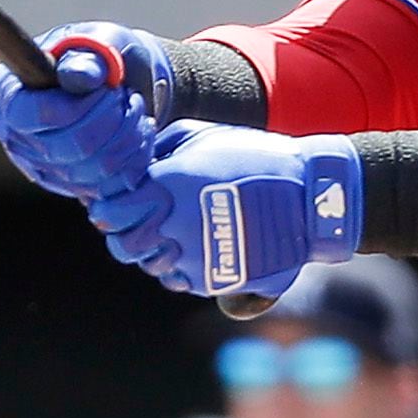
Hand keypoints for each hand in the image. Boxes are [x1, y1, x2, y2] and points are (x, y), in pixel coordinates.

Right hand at [0, 24, 174, 200]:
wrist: (131, 82)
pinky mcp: (67, 184)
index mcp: (10, 90)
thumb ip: (90, 57)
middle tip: (126, 97)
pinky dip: (131, 161)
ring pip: (85, 172)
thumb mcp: (104, 41)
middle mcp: (15, 132)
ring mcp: (39, 164)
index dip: (70, 108)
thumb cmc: (109, 55)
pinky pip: (103, 188)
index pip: (24, 115)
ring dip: (125, 139)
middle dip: (108, 122)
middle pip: (61, 148)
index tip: (105, 90)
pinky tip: (140, 135)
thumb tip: (79, 76)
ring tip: (136, 111)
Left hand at [84, 123, 361, 298]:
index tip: (116, 201)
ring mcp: (195, 257)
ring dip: (156, 251)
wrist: (309, 199)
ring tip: (176, 232)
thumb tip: (137, 163)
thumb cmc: (257, 158)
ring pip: (151, 265)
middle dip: (125, 234)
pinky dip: (182, 266)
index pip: (110, 209)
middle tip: (140, 222)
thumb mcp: (207, 137)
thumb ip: (163, 149)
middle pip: (123, 246)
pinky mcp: (215, 279)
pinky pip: (181, 280)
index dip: (108, 206)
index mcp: (169, 186)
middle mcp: (175, 225)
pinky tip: (198, 246)